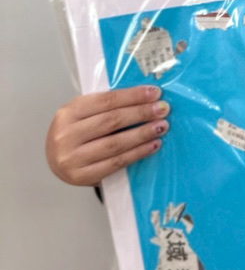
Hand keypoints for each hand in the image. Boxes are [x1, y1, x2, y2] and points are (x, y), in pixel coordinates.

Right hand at [46, 85, 169, 186]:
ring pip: (115, 143)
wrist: (56, 160)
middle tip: (163, 109)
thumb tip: (144, 98)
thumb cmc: (76, 133)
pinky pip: (116, 163)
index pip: (106, 101)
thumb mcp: (83, 114)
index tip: (155, 93)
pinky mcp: (82, 176)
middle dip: (141, 113)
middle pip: (112, 121)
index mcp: (68, 113)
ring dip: (142, 134)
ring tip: (161, 127)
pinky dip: (137, 153)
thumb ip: (106, 106)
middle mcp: (67, 135)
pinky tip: (152, 145)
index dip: (132, 96)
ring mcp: (73, 158)